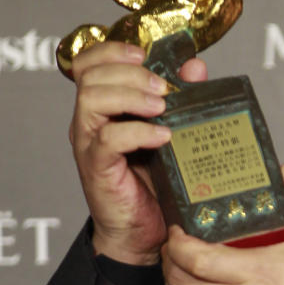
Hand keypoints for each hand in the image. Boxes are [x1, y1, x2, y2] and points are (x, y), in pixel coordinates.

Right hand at [68, 42, 207, 264]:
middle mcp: (88, 121)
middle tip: (163, 88)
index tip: (144, 55)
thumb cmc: (154, 185)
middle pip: (91, 75)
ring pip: (92, 99)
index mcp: (102, 106)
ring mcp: (88, 144)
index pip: (90, 62)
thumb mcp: (171, 133)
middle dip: (130, 73)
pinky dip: (137, 132)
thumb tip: (195, 67)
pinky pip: (107, 139)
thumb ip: (180, 98)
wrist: (142, 234)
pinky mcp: (96, 168)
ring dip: (131, 95)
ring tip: (162, 107)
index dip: (113, 50)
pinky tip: (162, 137)